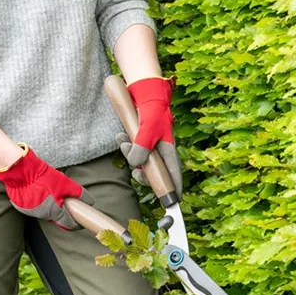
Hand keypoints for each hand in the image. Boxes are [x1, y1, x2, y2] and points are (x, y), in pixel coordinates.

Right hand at [0, 145, 92, 229]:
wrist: (21, 169)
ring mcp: (29, 211)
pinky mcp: (21, 206)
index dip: (76, 224)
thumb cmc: (44, 176)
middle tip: (67, 205)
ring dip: (50, 207)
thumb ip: (78, 193)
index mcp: (52, 212)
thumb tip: (90, 201)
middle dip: (63, 213)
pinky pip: (34, 207)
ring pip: (45, 212)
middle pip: (56, 218)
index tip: (80, 222)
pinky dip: (39, 203)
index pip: (68, 224)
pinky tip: (40, 193)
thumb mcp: (65, 183)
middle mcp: (41, 214)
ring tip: (52, 195)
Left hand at [117, 77, 181, 197]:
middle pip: (155, 175)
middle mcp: (162, 153)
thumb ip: (142, 148)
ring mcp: (151, 147)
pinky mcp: (141, 140)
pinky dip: (125, 147)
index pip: (174, 178)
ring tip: (122, 142)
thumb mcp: (147, 129)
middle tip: (135, 173)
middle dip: (143, 176)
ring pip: (141, 163)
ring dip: (129, 156)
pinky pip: (133, 151)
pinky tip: (120, 137)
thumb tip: (136, 165)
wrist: (144, 89)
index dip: (172, 192)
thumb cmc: (152, 109)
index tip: (170, 205)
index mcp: (169, 153)